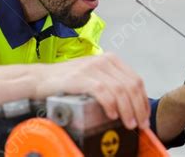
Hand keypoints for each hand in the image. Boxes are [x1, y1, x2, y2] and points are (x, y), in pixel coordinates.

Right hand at [35, 52, 150, 129]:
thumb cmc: (67, 81)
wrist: (40, 79)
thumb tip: (132, 105)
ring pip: (119, 90)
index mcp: (110, 59)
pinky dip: (110, 104)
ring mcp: (91, 68)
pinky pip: (102, 91)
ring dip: (127, 110)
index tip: (145, 116)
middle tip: (139, 124)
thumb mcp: (94, 76)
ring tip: (128, 123)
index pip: (135, 80)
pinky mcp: (79, 77)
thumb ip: (111, 84)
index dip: (143, 100)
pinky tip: (112, 115)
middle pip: (130, 85)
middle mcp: (102, 60)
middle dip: (138, 108)